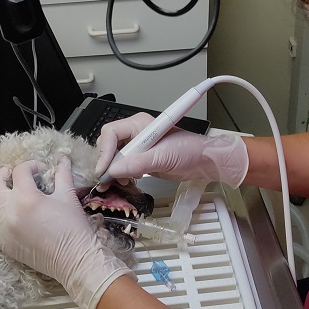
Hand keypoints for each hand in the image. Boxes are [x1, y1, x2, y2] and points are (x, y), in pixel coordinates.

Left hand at [0, 158, 135, 308]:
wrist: (74, 259)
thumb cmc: (74, 227)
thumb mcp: (68, 196)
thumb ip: (62, 174)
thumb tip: (63, 159)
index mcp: (26, 197)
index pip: (20, 172)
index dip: (31, 165)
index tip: (41, 169)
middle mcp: (9, 212)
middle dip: (3, 174)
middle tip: (12, 172)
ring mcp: (2, 229)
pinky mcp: (2, 244)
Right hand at [96, 113, 248, 187]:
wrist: (204, 162)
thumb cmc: (189, 151)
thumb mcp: (162, 157)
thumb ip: (137, 163)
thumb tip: (113, 170)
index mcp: (139, 124)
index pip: (111, 133)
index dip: (105, 151)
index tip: (104, 170)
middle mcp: (135, 133)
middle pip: (109, 145)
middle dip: (106, 163)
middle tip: (106, 180)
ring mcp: (138, 147)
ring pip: (114, 158)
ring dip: (112, 171)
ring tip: (117, 184)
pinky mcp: (141, 160)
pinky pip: (123, 166)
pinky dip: (120, 175)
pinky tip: (126, 183)